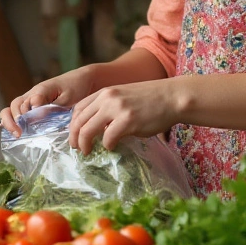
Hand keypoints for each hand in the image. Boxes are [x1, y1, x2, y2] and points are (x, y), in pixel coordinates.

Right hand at [0, 63, 105, 136]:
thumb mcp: (67, 97)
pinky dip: (14, 122)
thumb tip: (34, 113)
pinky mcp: (35, 108)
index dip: (23, 116)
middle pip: (14, 105)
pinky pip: (20, 114)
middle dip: (12, 120)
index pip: (24, 104)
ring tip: (17, 135)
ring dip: (10, 122)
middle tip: (19, 134)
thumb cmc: (76, 87)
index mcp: (39, 91)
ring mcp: (31, 101)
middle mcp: (32, 95)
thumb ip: (51, 106)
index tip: (27, 125)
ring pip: (13, 109)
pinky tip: (15, 133)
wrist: (84, 80)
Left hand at [67, 79, 183, 154]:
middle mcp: (107, 98)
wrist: (172, 97)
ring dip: (85, 144)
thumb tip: (97, 130)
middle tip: (77, 149)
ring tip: (88, 151)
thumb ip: (108, 109)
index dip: (73, 125)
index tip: (75, 137)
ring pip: (87, 130)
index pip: (78, 109)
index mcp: (104, 92)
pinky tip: (112, 147)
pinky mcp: (128, 120)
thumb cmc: (150, 100)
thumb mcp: (123, 98)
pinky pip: (108, 137)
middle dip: (75, 138)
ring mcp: (117, 108)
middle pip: (79, 121)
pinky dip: (107, 145)